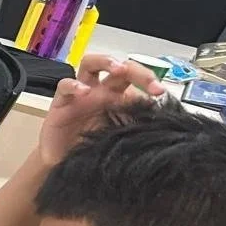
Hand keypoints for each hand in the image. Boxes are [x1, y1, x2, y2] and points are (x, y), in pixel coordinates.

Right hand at [38, 54, 165, 166]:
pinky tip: (83, 92)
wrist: (66, 164)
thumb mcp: (121, 136)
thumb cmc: (93, 148)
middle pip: (119, 67)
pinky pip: (64, 86)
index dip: (150, 81)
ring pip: (90, 64)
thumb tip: (164, 118)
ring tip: (117, 69)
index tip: (161, 93)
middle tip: (148, 83)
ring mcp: (80, 94)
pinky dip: (74, 85)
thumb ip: (138, 124)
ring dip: (105, 61)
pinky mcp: (60, 103)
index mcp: (119, 97)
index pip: (137, 79)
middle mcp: (101, 91)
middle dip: (136, 70)